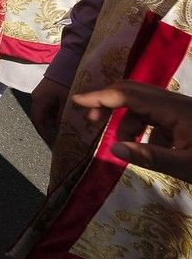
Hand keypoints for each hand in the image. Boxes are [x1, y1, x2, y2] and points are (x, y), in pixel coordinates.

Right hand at [29, 77, 70, 146]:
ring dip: (54, 118)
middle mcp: (37, 98)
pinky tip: (64, 113)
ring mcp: (41, 95)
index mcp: (39, 101)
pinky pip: (49, 106)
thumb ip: (61, 115)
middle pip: (41, 117)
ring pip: (46, 112)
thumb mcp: (65, 100)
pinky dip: (56, 111)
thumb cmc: (64, 82)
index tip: (50, 140)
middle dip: (50, 125)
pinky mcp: (46, 92)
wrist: (65, 65)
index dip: (42, 131)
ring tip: (65, 122)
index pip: (37, 120)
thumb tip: (61, 127)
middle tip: (62, 131)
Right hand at [73, 81, 191, 181]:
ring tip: (130, 148)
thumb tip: (113, 150)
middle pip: (133, 92)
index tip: (77, 101)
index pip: (129, 95)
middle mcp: (175, 102)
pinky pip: (156, 116)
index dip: (101, 97)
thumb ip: (150, 157)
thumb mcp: (185, 166)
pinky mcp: (184, 117)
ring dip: (129, 124)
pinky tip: (155, 150)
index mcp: (174, 109)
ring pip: (143, 106)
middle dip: (110, 105)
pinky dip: (145, 130)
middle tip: (94, 121)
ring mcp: (180, 108)